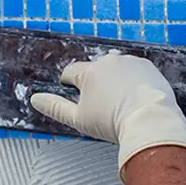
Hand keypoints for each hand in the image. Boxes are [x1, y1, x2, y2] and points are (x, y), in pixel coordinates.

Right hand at [29, 54, 185, 174]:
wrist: (150, 122)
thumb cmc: (113, 122)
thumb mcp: (78, 119)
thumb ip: (55, 107)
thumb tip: (35, 99)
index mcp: (89, 73)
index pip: (71, 72)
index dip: (70, 84)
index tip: (75, 94)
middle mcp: (109, 62)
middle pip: (95, 70)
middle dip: (95, 83)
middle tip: (101, 105)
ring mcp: (130, 62)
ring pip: (116, 69)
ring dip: (115, 80)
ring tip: (120, 103)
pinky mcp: (148, 68)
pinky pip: (135, 71)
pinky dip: (134, 81)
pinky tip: (135, 98)